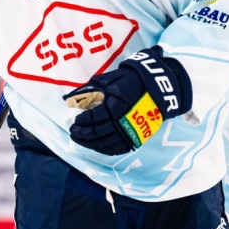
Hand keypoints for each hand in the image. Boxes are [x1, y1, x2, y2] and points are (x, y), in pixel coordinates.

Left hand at [65, 46, 191, 154]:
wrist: (158, 88)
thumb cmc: (131, 80)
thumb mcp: (109, 80)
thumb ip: (90, 89)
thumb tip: (70, 98)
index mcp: (116, 104)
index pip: (93, 117)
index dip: (81, 121)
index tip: (74, 120)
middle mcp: (123, 120)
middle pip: (97, 132)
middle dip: (82, 134)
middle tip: (73, 132)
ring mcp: (131, 131)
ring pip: (105, 143)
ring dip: (90, 143)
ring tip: (80, 140)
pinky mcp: (137, 137)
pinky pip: (117, 148)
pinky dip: (104, 148)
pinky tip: (96, 145)